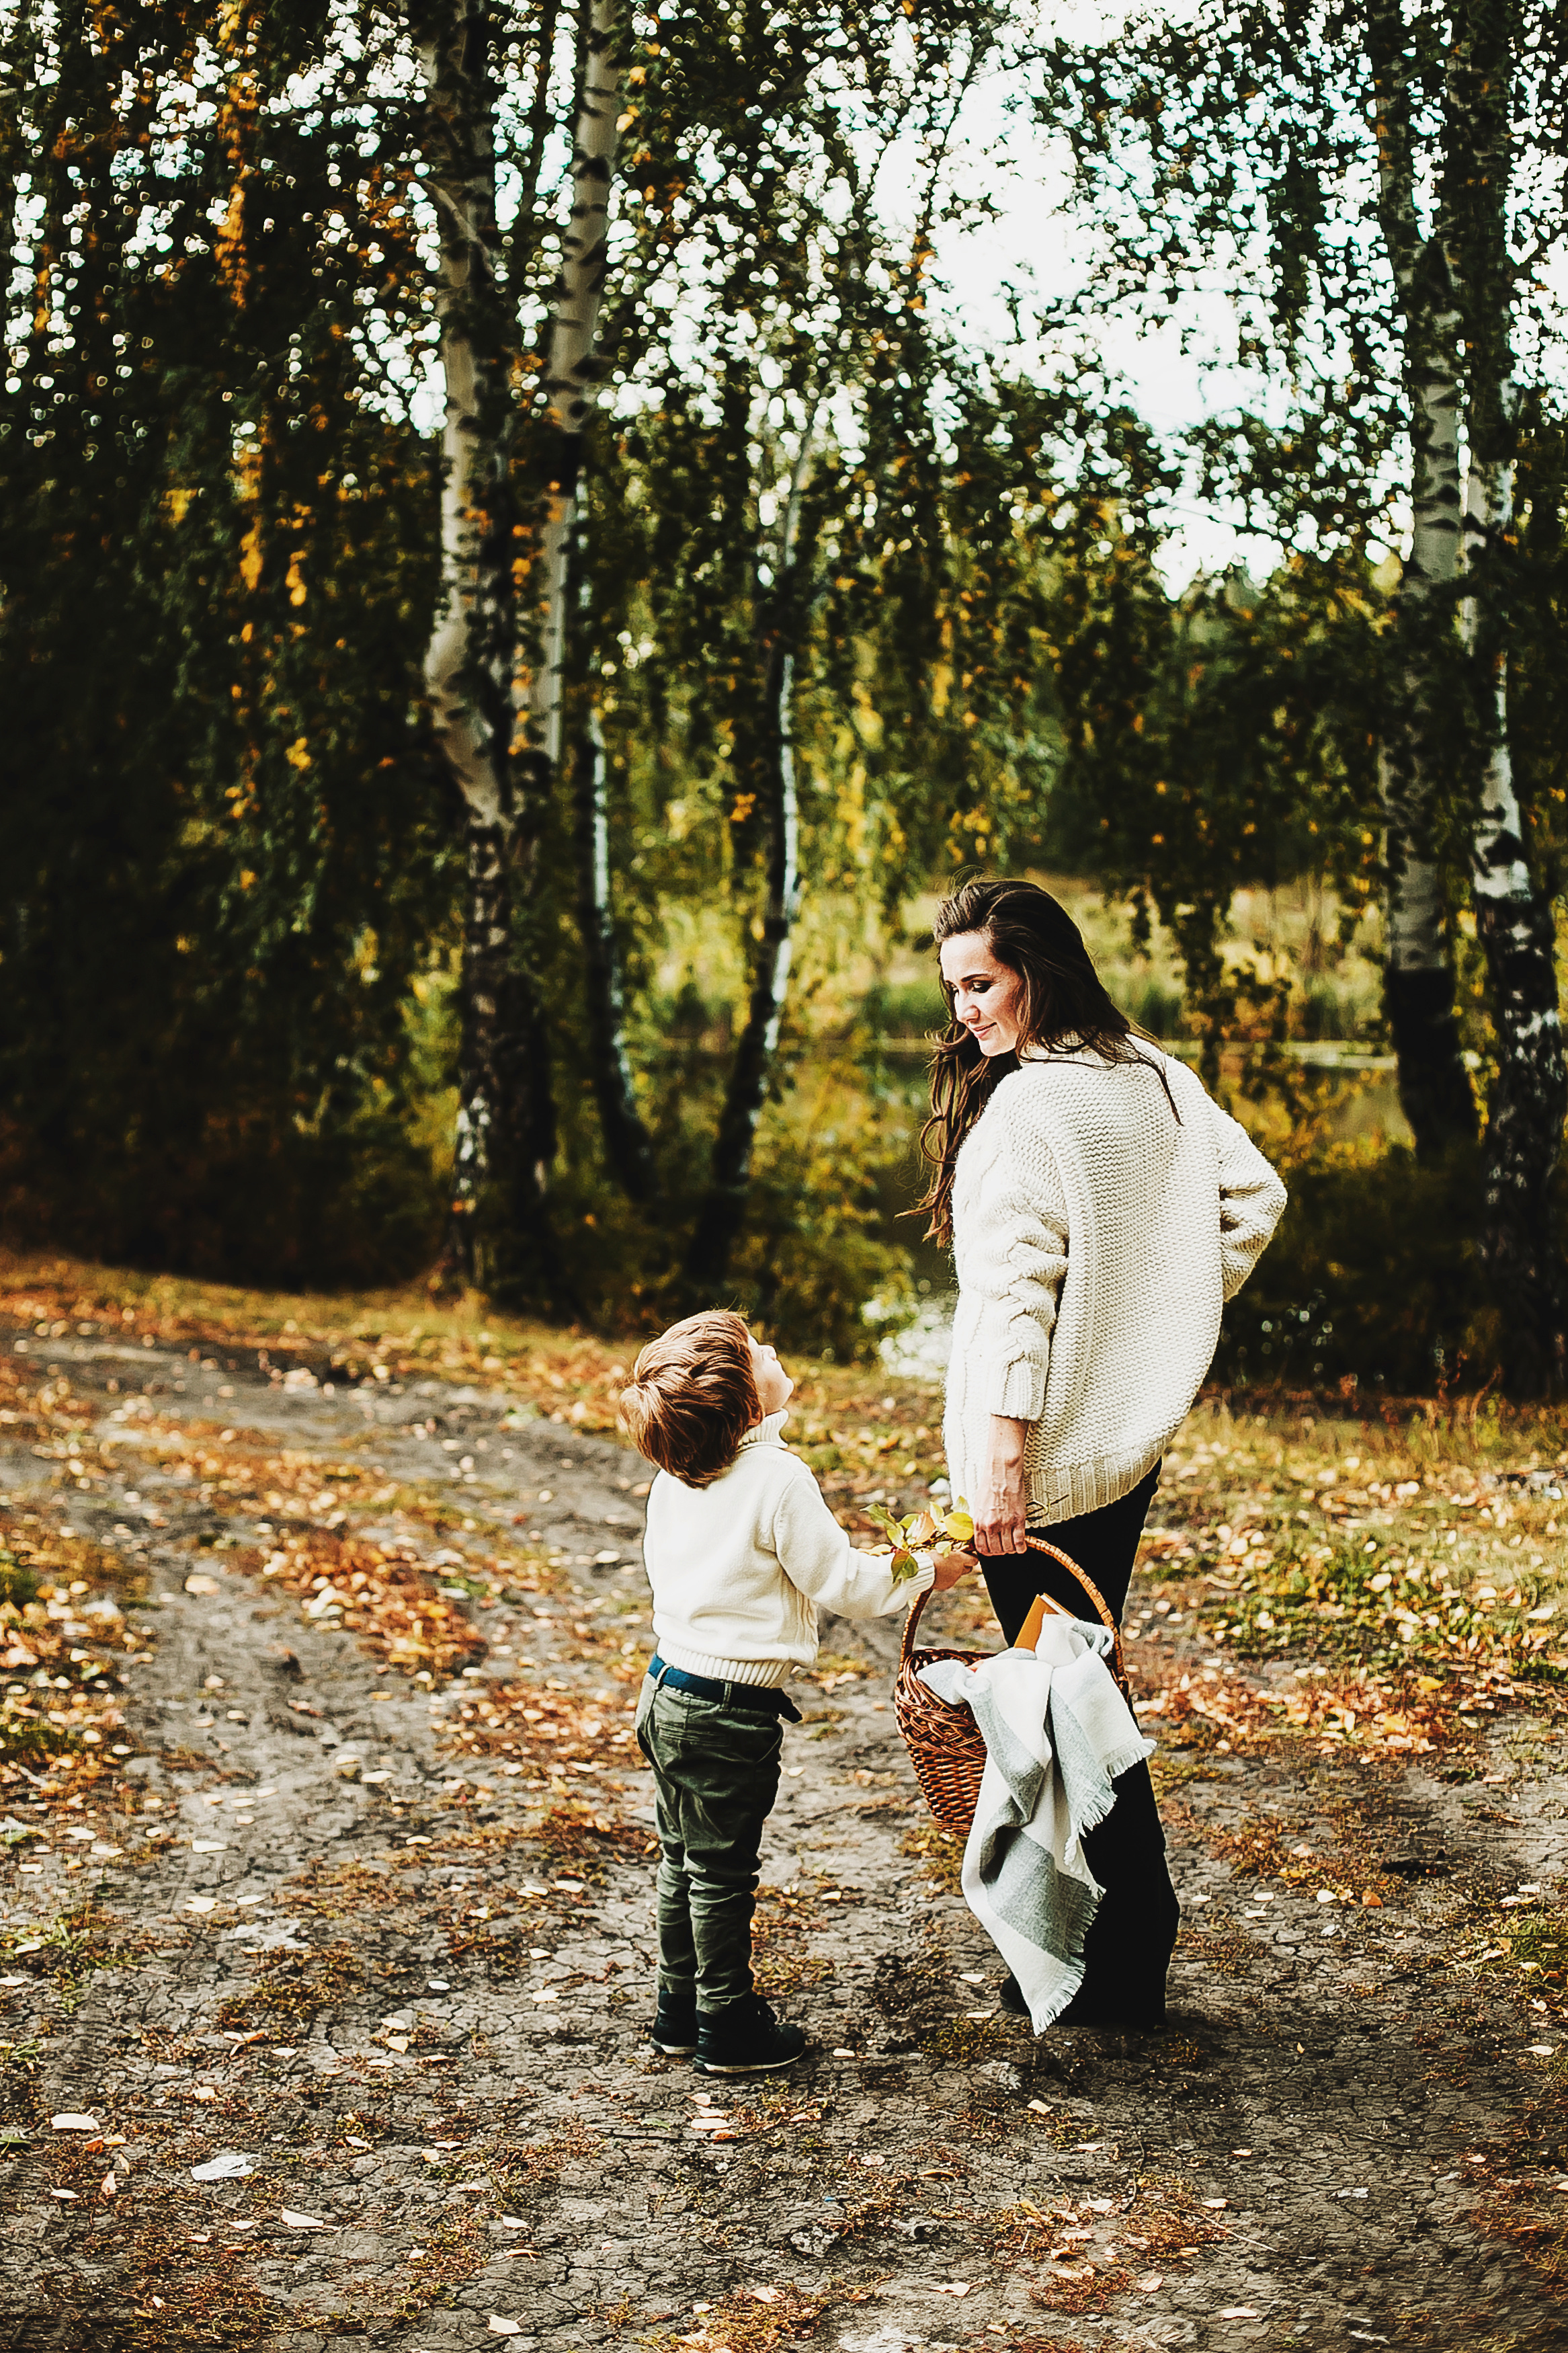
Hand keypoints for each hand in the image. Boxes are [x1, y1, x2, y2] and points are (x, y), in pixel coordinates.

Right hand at [931, 1548, 976, 1591]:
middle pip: (969, 1569)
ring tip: (943, 1567)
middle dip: (965, 1565)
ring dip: (954, 1571)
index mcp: (959, 1559)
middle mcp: (959, 1570)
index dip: (972, 1558)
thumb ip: (952, 1553)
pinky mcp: (948, 1585)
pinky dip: (947, 1577)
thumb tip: (955, 1553)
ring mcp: (954, 1578)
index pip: (974, 1560)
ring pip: (958, 1574)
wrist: (922, 1571)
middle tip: (958, 1562)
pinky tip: (939, 1573)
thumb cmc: (931, 1557)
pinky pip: (951, 1580)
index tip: (970, 1556)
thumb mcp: (942, 1551)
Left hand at [973, 1414, 1029, 1555]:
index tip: (993, 1550)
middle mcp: (990, 1525)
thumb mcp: (977, 1504)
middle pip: (996, 1551)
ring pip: (1008, 1548)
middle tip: (1004, 1547)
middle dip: (1000, 1552)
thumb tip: (980, 1533)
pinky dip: (1021, 1548)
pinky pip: (1020, 1542)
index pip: (982, 1548)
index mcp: (978, 1522)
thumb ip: (979, 1521)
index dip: (988, 1552)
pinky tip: (1022, 1547)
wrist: (1002, 1472)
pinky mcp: (1018, 1520)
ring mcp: (1005, 1524)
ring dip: (1011, 1550)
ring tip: (1013, 1545)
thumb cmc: (989, 1485)